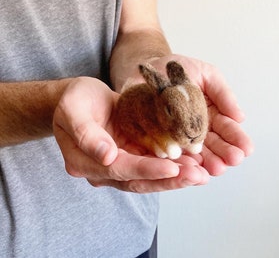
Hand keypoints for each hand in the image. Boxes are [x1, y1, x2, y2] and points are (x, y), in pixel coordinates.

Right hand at [53, 77, 209, 192]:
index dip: (146, 170)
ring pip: (150, 176)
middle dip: (170, 180)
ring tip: (202, 173)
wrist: (79, 99)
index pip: (120, 170)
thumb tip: (106, 157)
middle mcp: (104, 169)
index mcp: (85, 162)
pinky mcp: (132, 154)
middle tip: (197, 176)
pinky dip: (174, 164)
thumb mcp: (73, 109)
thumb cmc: (73, 101)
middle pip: (139, 180)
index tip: (172, 169)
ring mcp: (120, 163)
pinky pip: (154, 162)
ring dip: (176, 176)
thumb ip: (86, 133)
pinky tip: (194, 162)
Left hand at [149, 55, 253, 175]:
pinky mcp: (160, 140)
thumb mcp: (206, 75)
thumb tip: (240, 117)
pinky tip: (190, 167)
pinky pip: (171, 152)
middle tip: (234, 160)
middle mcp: (196, 129)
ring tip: (216, 168)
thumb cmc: (178, 70)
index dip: (237, 138)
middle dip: (225, 153)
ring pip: (196, 154)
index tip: (246, 148)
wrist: (149, 70)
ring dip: (208, 162)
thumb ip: (223, 94)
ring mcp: (179, 137)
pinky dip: (181, 161)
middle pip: (214, 145)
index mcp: (211, 114)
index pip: (226, 128)